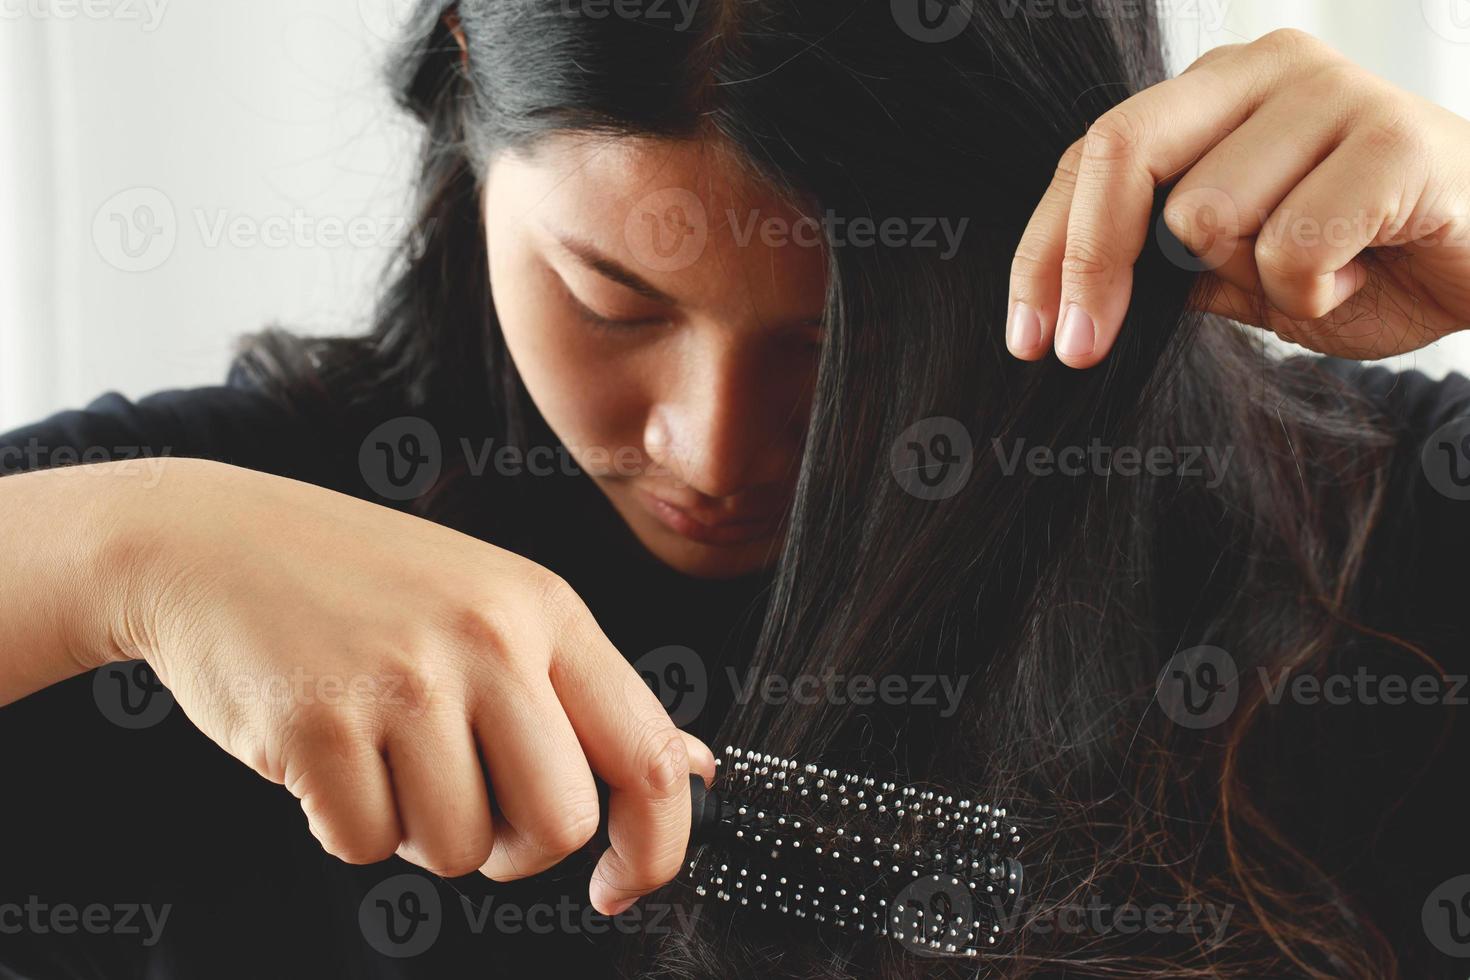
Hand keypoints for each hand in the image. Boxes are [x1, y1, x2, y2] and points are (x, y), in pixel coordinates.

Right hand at [107, 457, 712, 914]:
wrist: (212, 543)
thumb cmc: (367, 585)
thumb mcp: (498, 605)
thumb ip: (589, 693)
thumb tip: (694, 767)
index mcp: (548, 612)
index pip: (648, 756)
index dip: (655, 847)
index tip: (621, 884)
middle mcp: (489, 640)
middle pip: (557, 828)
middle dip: (513, 850)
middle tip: (464, 805)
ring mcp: (403, 680)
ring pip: (455, 850)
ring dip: (417, 832)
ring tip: (382, 755)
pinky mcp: (318, 725)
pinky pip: (361, 848)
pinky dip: (343, 826)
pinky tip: (326, 754)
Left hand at [1005, 28, 1469, 365]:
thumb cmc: (1368, 257)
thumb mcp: (1238, 273)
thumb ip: (1162, 266)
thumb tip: (1064, 302)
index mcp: (1215, 91)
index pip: (1093, 156)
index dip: (1045, 252)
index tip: (1027, 338)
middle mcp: (1265, 70)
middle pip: (1122, 153)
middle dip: (1089, 265)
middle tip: (1082, 349)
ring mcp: (1332, 92)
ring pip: (1207, 215)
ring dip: (1251, 281)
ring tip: (1321, 267)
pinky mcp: (1394, 138)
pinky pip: (1293, 246)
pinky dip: (1317, 289)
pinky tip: (1364, 265)